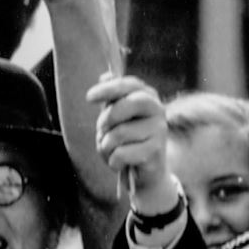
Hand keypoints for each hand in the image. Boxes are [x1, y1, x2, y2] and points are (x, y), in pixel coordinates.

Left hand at [88, 74, 172, 206]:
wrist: (145, 173)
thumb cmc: (128, 141)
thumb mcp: (117, 119)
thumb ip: (111, 99)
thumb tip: (105, 75)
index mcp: (148, 96)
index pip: (129, 85)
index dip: (109, 89)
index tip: (89, 98)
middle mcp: (158, 110)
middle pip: (126, 105)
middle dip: (106, 119)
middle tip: (102, 131)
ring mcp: (159, 130)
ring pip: (118, 134)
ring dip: (106, 146)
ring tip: (112, 151)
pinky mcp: (155, 151)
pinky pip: (121, 154)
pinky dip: (112, 161)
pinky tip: (119, 164)